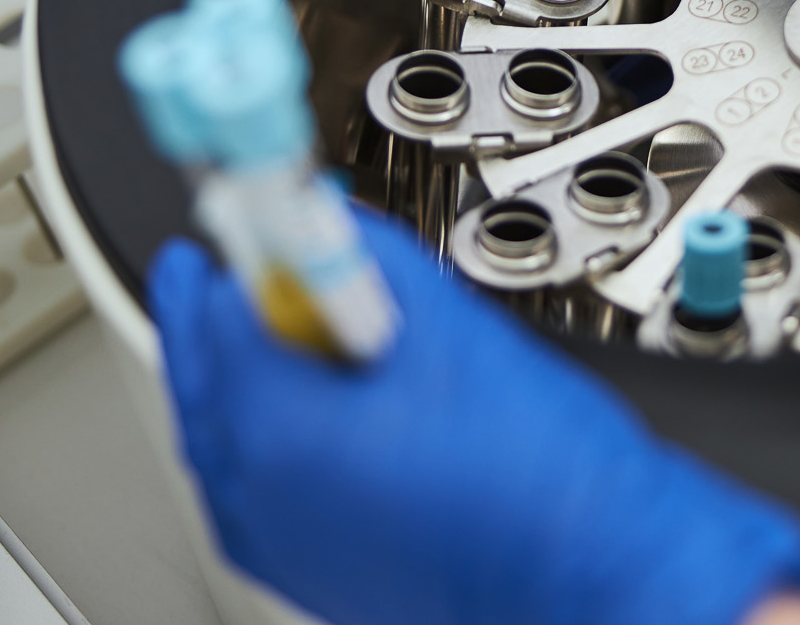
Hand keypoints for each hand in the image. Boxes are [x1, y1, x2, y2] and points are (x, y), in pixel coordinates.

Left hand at [150, 209, 799, 624]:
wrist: (595, 568)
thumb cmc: (541, 472)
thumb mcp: (450, 326)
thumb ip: (365, 260)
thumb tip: (324, 222)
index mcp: (277, 431)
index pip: (211, 317)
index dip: (227, 258)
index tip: (232, 222)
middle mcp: (258, 501)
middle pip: (204, 386)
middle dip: (216, 321)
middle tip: (232, 270)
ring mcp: (282, 548)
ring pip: (227, 445)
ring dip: (240, 384)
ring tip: (281, 334)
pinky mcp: (314, 577)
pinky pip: (261, 493)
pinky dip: (271, 442)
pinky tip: (321, 412)